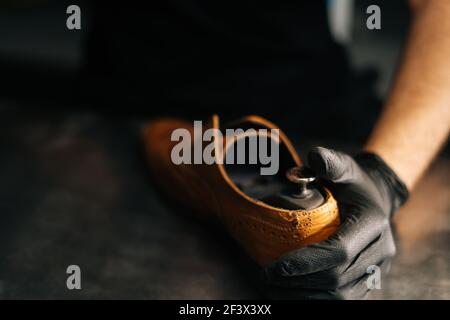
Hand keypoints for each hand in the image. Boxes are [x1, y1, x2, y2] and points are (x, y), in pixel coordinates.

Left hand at [261, 147, 408, 298]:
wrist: (376, 198)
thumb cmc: (353, 183)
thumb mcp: (344, 167)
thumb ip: (330, 162)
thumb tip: (314, 156)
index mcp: (373, 223)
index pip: (338, 251)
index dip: (304, 262)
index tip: (273, 268)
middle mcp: (380, 251)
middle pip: (337, 279)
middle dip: (298, 282)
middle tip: (267, 278)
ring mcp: (377, 269)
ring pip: (341, 295)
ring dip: (305, 296)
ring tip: (275, 289)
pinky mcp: (370, 279)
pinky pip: (344, 298)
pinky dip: (316, 298)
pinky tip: (292, 293)